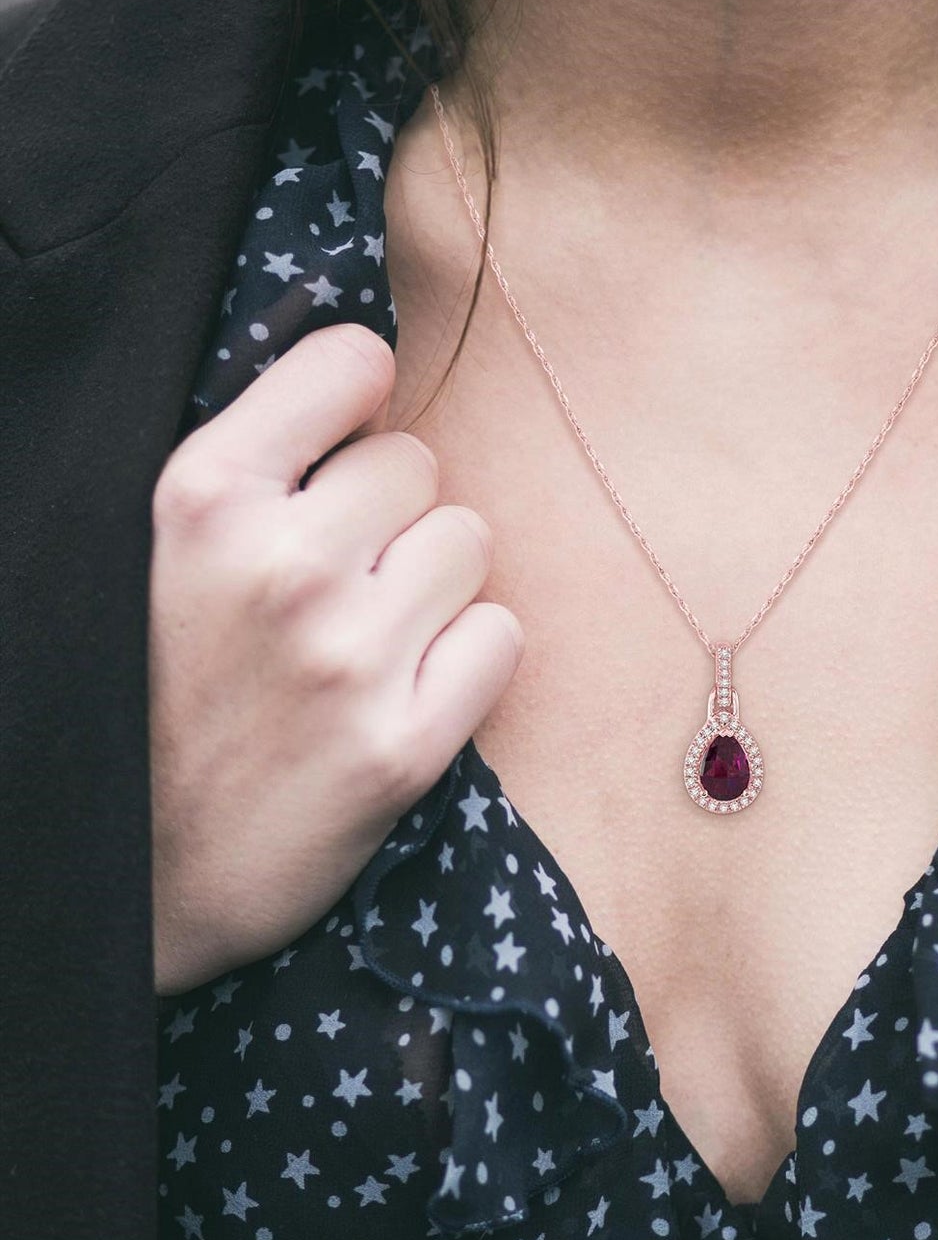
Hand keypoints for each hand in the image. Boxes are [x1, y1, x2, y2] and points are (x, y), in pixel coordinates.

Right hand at [149, 325, 522, 994]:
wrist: (135, 877)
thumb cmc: (151, 699)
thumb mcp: (152, 552)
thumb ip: (249, 466)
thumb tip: (360, 376)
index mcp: (200, 498)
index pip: (348, 362)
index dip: (356, 393)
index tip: (344, 435)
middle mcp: (280, 566)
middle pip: (419, 462)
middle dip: (391, 511)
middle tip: (342, 574)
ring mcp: (347, 659)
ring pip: (470, 540)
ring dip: (435, 580)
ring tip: (371, 633)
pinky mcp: (405, 746)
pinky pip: (501, 634)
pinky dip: (469, 655)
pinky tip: (411, 685)